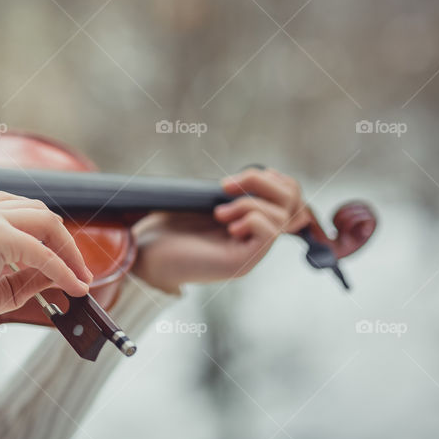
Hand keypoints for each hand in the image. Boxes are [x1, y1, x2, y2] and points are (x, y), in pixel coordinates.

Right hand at [0, 191, 92, 327]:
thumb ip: (26, 279)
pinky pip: (41, 251)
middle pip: (36, 210)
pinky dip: (62, 268)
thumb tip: (60, 275)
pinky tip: (72, 285)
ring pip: (43, 219)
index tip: (64, 260)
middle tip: (78, 268)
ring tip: (79, 274)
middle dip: (62, 238)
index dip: (45, 234)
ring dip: (67, 247)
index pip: (17, 213)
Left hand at [130, 167, 308, 293]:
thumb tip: (258, 175)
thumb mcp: (205, 200)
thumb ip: (232, 191)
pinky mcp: (242, 263)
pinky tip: (225, 224)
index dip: (275, 179)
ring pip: (283, 215)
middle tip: (226, 185)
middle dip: (265, 182)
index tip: (240, 177)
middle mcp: (257, 237)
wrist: (144, 253)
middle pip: (294, 201)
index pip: (292, 196)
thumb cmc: (168, 227)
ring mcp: (252, 252)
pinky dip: (250, 218)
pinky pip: (269, 233)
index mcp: (252, 220)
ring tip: (218, 211)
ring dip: (249, 202)